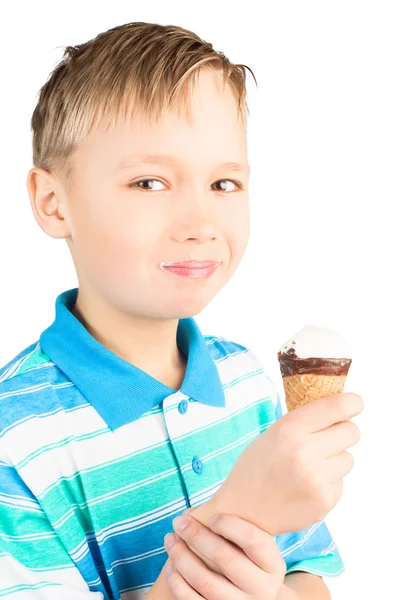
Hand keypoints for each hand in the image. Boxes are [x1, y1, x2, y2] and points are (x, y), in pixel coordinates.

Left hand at [163, 513, 285, 598]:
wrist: (253, 598)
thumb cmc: (248, 559)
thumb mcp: (256, 547)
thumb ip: (236, 528)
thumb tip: (194, 512)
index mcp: (272, 566)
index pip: (253, 540)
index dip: (230, 525)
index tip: (212, 516)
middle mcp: (261, 590)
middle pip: (225, 558)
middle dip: (196, 535)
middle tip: (178, 521)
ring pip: (204, 581)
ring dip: (181, 556)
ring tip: (170, 539)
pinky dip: (177, 580)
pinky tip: (171, 564)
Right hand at [207, 392, 362, 534]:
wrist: (243, 511)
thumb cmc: (257, 468)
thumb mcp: (273, 433)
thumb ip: (306, 422)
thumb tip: (343, 411)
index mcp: (289, 428)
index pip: (337, 407)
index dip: (352, 403)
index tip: (354, 404)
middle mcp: (304, 451)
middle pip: (351, 431)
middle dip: (342, 432)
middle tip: (326, 439)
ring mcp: (316, 478)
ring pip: (348, 457)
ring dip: (335, 459)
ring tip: (310, 467)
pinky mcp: (324, 500)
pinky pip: (341, 481)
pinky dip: (329, 481)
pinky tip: (307, 485)